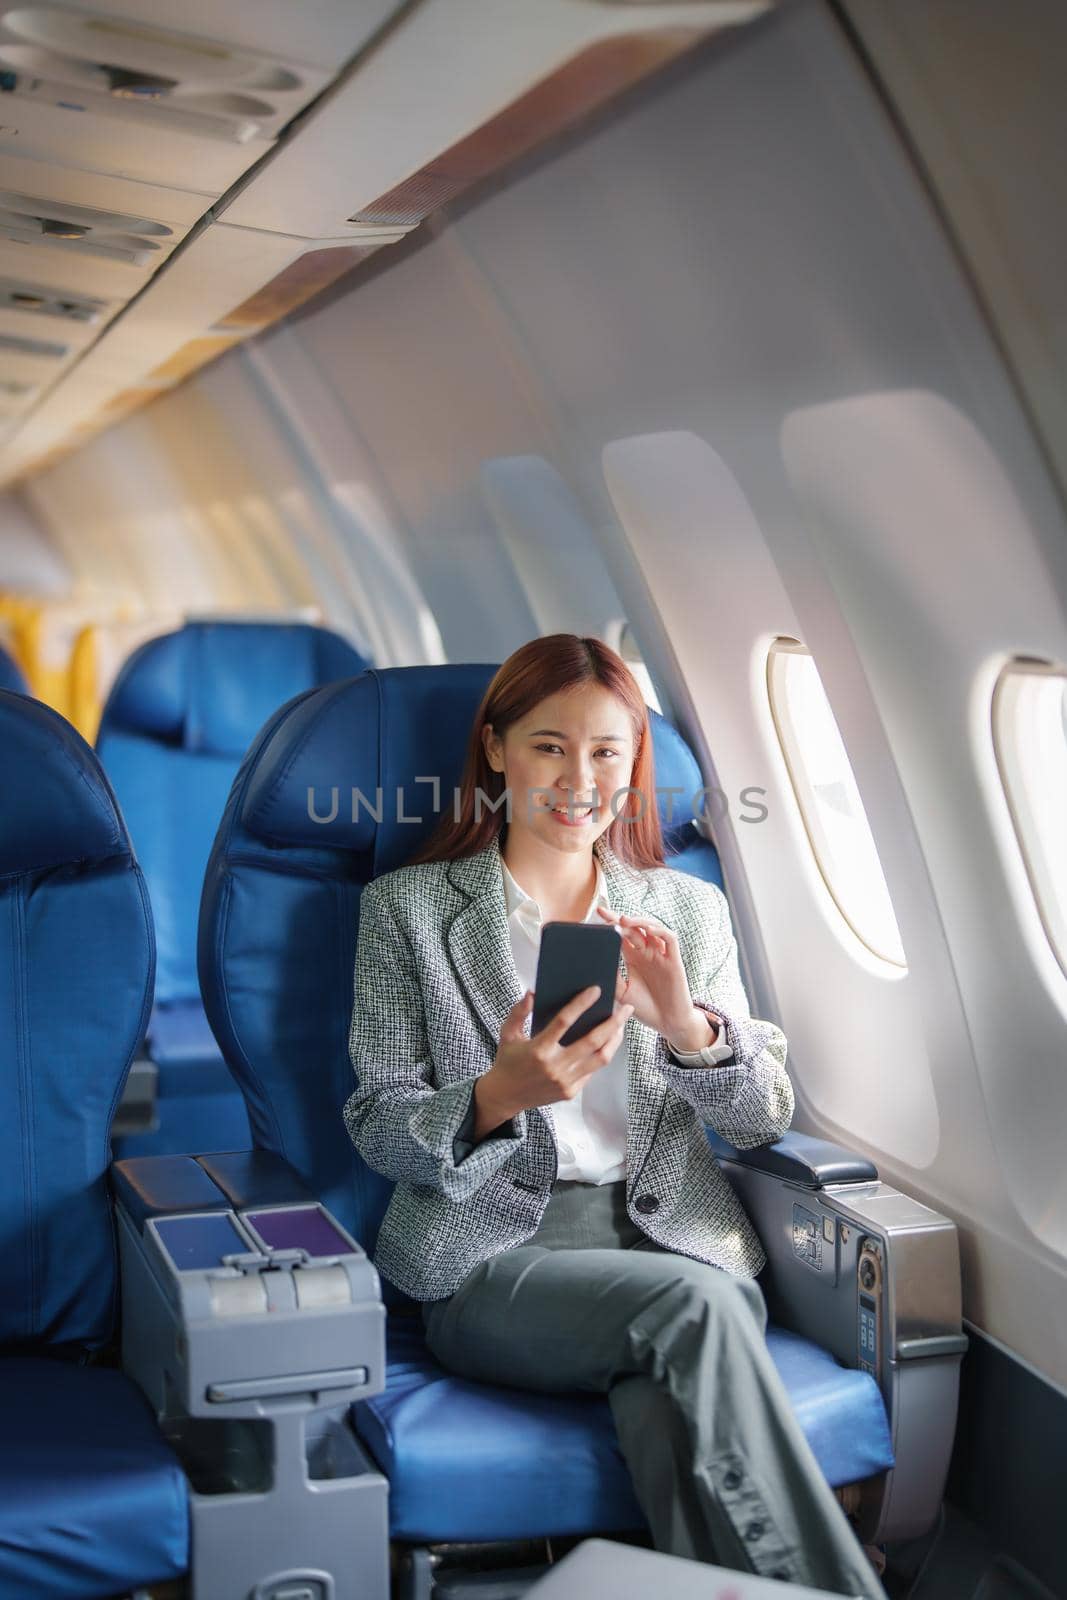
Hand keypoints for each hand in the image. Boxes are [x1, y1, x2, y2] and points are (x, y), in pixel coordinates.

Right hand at [475, 987, 633, 1138]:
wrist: (505, 1096)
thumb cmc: (508, 1060)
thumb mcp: (507, 1033)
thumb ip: (519, 1012)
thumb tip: (533, 992)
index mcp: (538, 1049)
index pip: (564, 1021)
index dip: (581, 1004)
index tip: (596, 990)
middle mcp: (554, 1067)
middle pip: (593, 1041)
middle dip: (613, 1022)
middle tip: (626, 1007)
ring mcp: (565, 1081)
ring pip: (600, 1058)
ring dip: (614, 1040)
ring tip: (621, 1025)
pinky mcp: (571, 1092)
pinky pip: (593, 1071)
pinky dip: (602, 1054)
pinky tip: (607, 1042)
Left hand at [596, 906, 716, 1050]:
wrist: (667, 1023)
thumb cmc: (645, 1008)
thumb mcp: (622, 992)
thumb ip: (612, 975)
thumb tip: (595, 960)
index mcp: (633, 958)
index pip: (621, 935)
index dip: (610, 924)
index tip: (596, 915)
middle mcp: (647, 953)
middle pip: (634, 928)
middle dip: (619, 919)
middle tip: (604, 913)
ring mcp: (661, 955)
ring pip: (652, 928)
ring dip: (638, 921)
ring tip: (623, 920)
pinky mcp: (674, 961)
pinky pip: (670, 940)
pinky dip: (660, 932)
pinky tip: (648, 930)